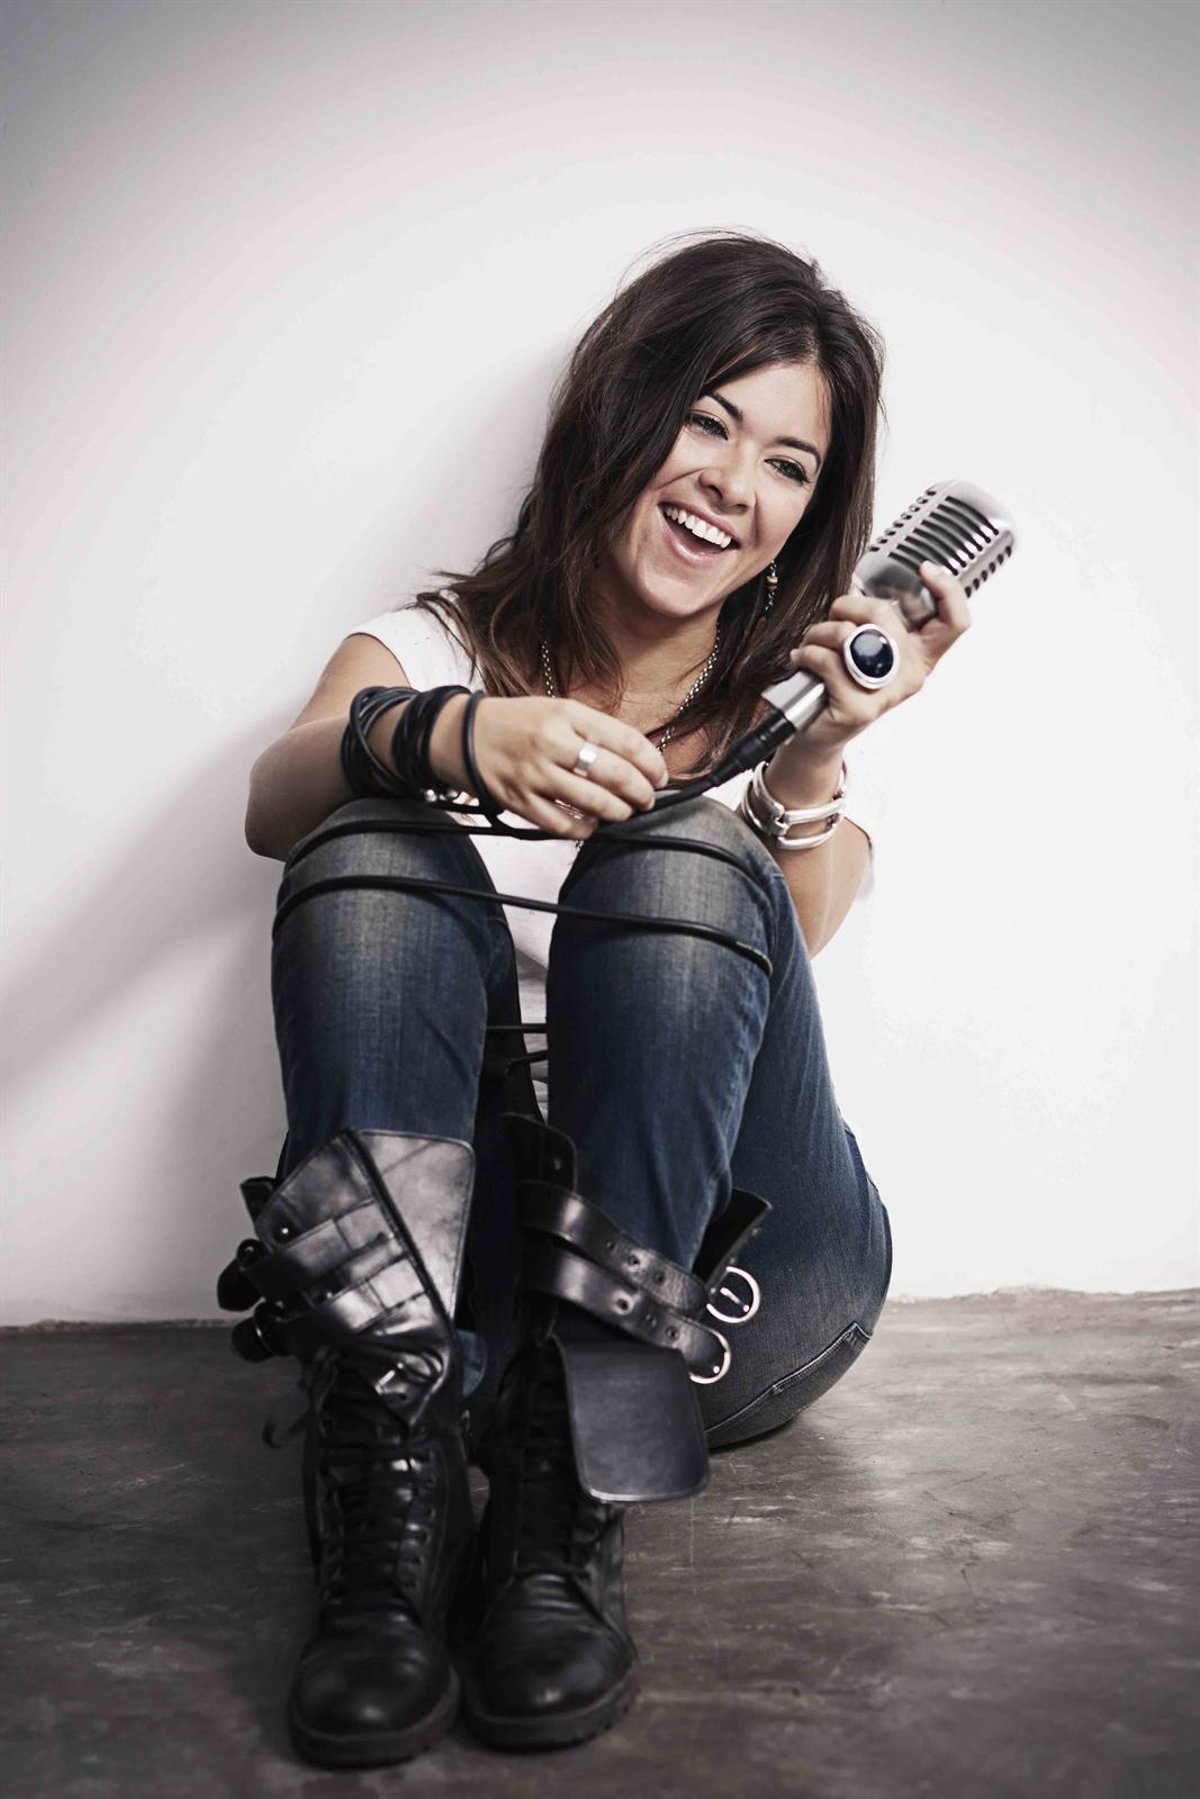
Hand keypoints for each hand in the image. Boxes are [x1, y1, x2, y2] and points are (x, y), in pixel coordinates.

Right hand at [432, 694, 669, 839]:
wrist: (462, 735)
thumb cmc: (516, 724)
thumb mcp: (556, 710)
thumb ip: (593, 730)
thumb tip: (637, 758)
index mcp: (566, 714)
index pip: (625, 741)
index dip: (651, 763)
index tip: (660, 775)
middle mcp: (551, 742)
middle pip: (614, 774)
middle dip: (640, 792)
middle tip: (646, 798)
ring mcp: (534, 774)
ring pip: (593, 802)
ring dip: (618, 812)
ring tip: (623, 811)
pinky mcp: (519, 801)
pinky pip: (562, 825)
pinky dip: (584, 829)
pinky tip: (591, 824)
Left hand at [779, 559, 972, 760]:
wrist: (818, 733)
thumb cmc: (840, 683)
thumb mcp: (868, 647)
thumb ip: (877, 621)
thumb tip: (864, 589)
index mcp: (920, 656)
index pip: (955, 621)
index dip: (948, 589)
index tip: (925, 569)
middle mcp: (910, 675)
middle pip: (884, 614)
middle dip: (846, 606)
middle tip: (833, 617)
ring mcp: (886, 694)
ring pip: (849, 635)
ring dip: (820, 631)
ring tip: (813, 643)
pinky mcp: (858, 708)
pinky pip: (828, 660)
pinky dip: (808, 653)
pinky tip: (804, 659)